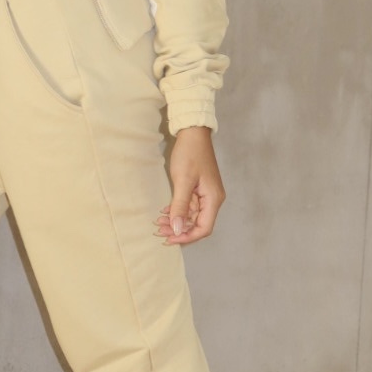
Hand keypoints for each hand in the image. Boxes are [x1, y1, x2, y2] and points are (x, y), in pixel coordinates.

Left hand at [156, 126, 225, 245]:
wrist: (192, 133)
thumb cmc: (190, 154)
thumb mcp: (183, 181)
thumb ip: (180, 206)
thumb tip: (178, 230)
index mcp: (213, 199)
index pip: (204, 228)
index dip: (187, 236)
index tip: (169, 238)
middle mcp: (213, 199)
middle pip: (198, 224)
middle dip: (179, 229)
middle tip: (159, 230)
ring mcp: (206, 194)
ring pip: (192, 216)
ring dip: (176, 221)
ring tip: (158, 222)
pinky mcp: (199, 189)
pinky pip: (190, 206)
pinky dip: (177, 210)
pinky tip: (164, 211)